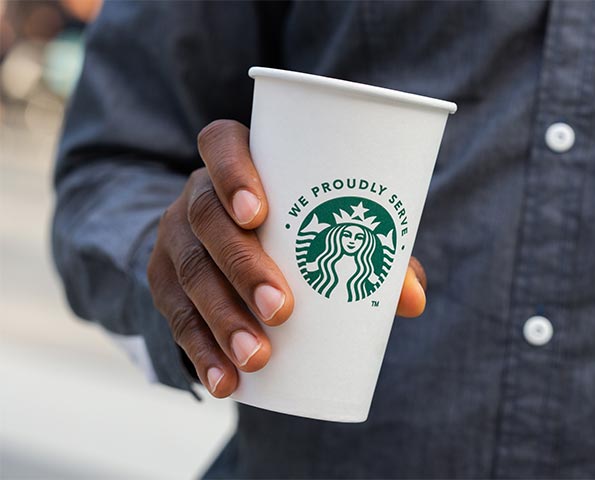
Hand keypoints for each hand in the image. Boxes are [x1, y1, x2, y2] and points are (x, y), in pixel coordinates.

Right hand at [147, 120, 426, 397]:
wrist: (233, 248)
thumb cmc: (297, 228)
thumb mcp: (328, 227)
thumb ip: (374, 253)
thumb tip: (412, 301)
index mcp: (235, 162)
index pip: (220, 144)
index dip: (232, 173)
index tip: (258, 214)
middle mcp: (197, 196)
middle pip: (206, 219)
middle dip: (242, 266)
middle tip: (281, 309)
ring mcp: (177, 239)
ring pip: (190, 274)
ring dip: (222, 319)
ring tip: (257, 357)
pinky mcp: (164, 283)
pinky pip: (175, 318)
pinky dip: (201, 353)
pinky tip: (225, 383)